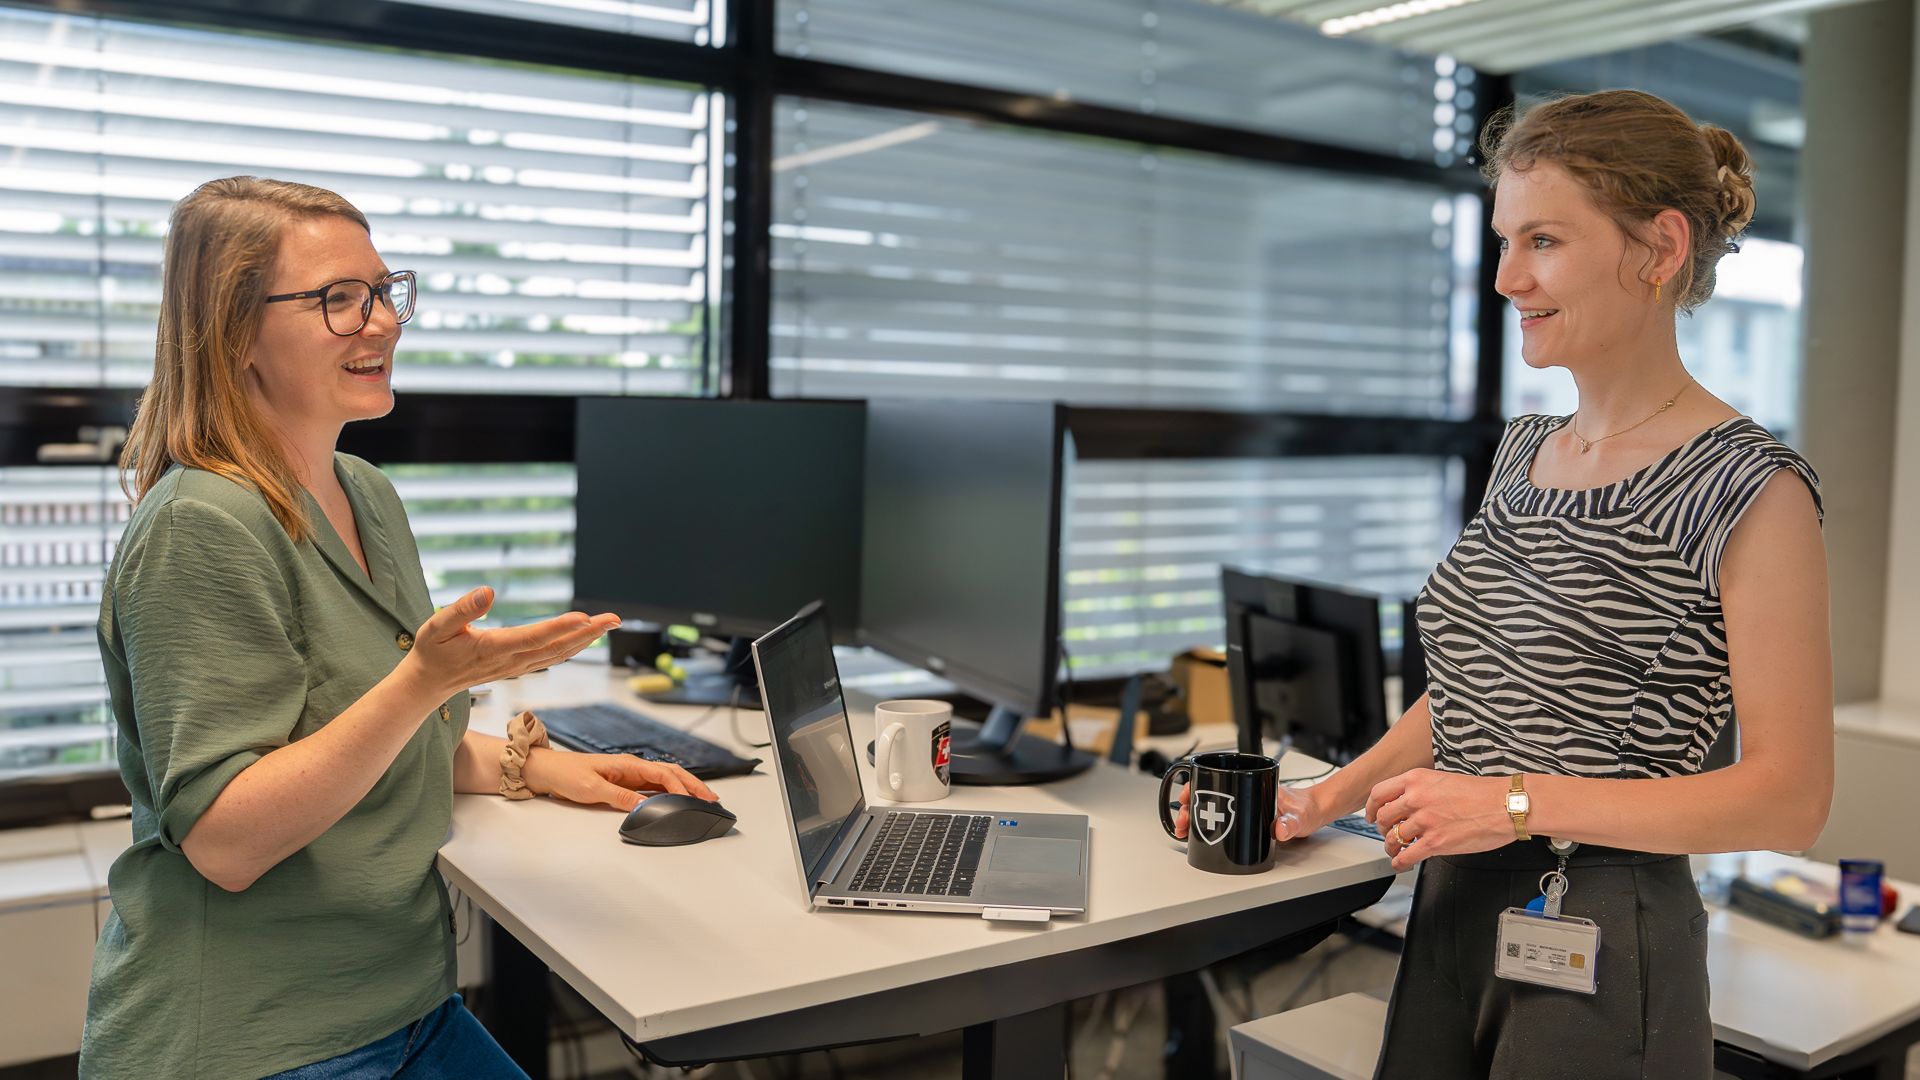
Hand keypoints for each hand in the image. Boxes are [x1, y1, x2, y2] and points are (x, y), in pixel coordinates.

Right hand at [401, 587, 619, 697]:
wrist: (429, 683)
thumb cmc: (432, 651)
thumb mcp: (437, 626)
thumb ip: (461, 609)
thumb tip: (488, 591)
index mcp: (494, 648)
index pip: (533, 637)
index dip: (560, 627)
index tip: (584, 617)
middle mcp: (511, 660)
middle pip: (556, 647)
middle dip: (588, 633)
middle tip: (615, 618)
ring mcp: (518, 666)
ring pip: (559, 654)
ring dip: (587, 640)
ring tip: (609, 624)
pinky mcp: (519, 666)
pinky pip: (552, 658)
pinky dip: (573, 646)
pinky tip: (587, 637)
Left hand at [522, 748, 717, 811]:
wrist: (547, 770)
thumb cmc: (566, 774)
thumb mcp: (592, 788)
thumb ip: (620, 797)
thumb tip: (644, 806)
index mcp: (628, 764)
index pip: (664, 774)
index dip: (682, 788)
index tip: (695, 801)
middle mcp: (633, 767)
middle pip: (672, 773)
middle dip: (694, 785)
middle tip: (712, 799)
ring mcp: (630, 774)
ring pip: (666, 779)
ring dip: (685, 788)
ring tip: (702, 799)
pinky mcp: (624, 783)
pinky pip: (654, 786)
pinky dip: (670, 792)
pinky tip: (677, 800)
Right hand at [1172, 781, 1331, 841]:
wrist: (1315, 812)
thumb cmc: (1307, 808)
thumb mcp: (1300, 817)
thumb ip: (1291, 823)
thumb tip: (1279, 828)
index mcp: (1253, 783)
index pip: (1217, 779)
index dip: (1196, 787)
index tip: (1185, 797)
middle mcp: (1245, 792)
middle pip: (1208, 794)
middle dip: (1188, 806)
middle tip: (1182, 820)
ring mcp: (1243, 804)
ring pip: (1210, 806)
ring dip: (1194, 816)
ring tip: (1184, 829)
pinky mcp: (1245, 817)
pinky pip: (1220, 817)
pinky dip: (1206, 824)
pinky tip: (1199, 834)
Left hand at [1365, 768, 1512, 871]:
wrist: (1504, 805)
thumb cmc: (1482, 793)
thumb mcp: (1443, 779)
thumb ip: (1422, 790)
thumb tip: (1409, 803)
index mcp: (1417, 780)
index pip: (1379, 793)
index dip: (1370, 808)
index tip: (1370, 815)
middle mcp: (1416, 798)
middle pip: (1382, 817)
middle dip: (1382, 829)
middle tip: (1387, 834)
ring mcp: (1425, 821)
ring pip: (1393, 838)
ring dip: (1391, 847)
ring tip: (1396, 850)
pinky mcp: (1435, 842)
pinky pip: (1407, 856)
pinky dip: (1400, 863)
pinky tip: (1402, 864)